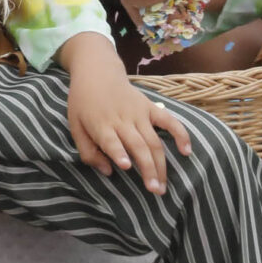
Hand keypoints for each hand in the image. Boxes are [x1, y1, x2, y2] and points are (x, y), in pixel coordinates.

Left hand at [60, 34, 191, 193]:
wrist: (97, 71)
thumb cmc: (84, 103)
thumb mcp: (75, 125)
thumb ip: (88, 151)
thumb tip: (108, 172)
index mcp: (100, 124)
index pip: (111, 140)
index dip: (119, 153)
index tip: (127, 166)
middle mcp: (122, 119)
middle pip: (138, 146)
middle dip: (148, 169)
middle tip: (155, 191)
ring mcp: (139, 113)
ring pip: (154, 141)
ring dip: (161, 165)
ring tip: (163, 186)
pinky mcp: (150, 107)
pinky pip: (169, 120)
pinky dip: (180, 134)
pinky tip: (187, 151)